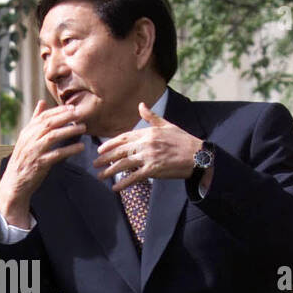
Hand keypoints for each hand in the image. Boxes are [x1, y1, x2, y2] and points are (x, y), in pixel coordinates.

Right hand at [0, 98, 85, 227]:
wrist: (13, 184)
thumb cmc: (23, 159)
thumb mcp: (26, 138)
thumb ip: (34, 121)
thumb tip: (42, 102)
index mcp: (27, 132)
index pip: (43, 116)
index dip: (59, 111)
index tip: (72, 107)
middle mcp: (29, 140)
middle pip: (49, 124)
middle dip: (65, 117)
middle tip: (80, 114)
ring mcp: (33, 152)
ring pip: (52, 136)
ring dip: (69, 131)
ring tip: (83, 128)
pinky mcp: (39, 164)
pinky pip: (56, 154)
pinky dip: (69, 150)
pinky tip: (80, 147)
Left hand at [93, 102, 207, 189]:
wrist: (197, 155)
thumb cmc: (183, 140)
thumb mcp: (167, 125)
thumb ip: (151, 117)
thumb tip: (141, 105)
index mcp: (148, 132)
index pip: (123, 137)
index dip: (110, 144)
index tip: (100, 149)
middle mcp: (146, 144)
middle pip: (120, 151)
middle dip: (105, 158)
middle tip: (95, 163)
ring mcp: (149, 157)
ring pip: (123, 164)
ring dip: (110, 171)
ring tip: (100, 176)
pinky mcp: (153, 170)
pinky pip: (134, 177)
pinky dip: (123, 183)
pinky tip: (115, 187)